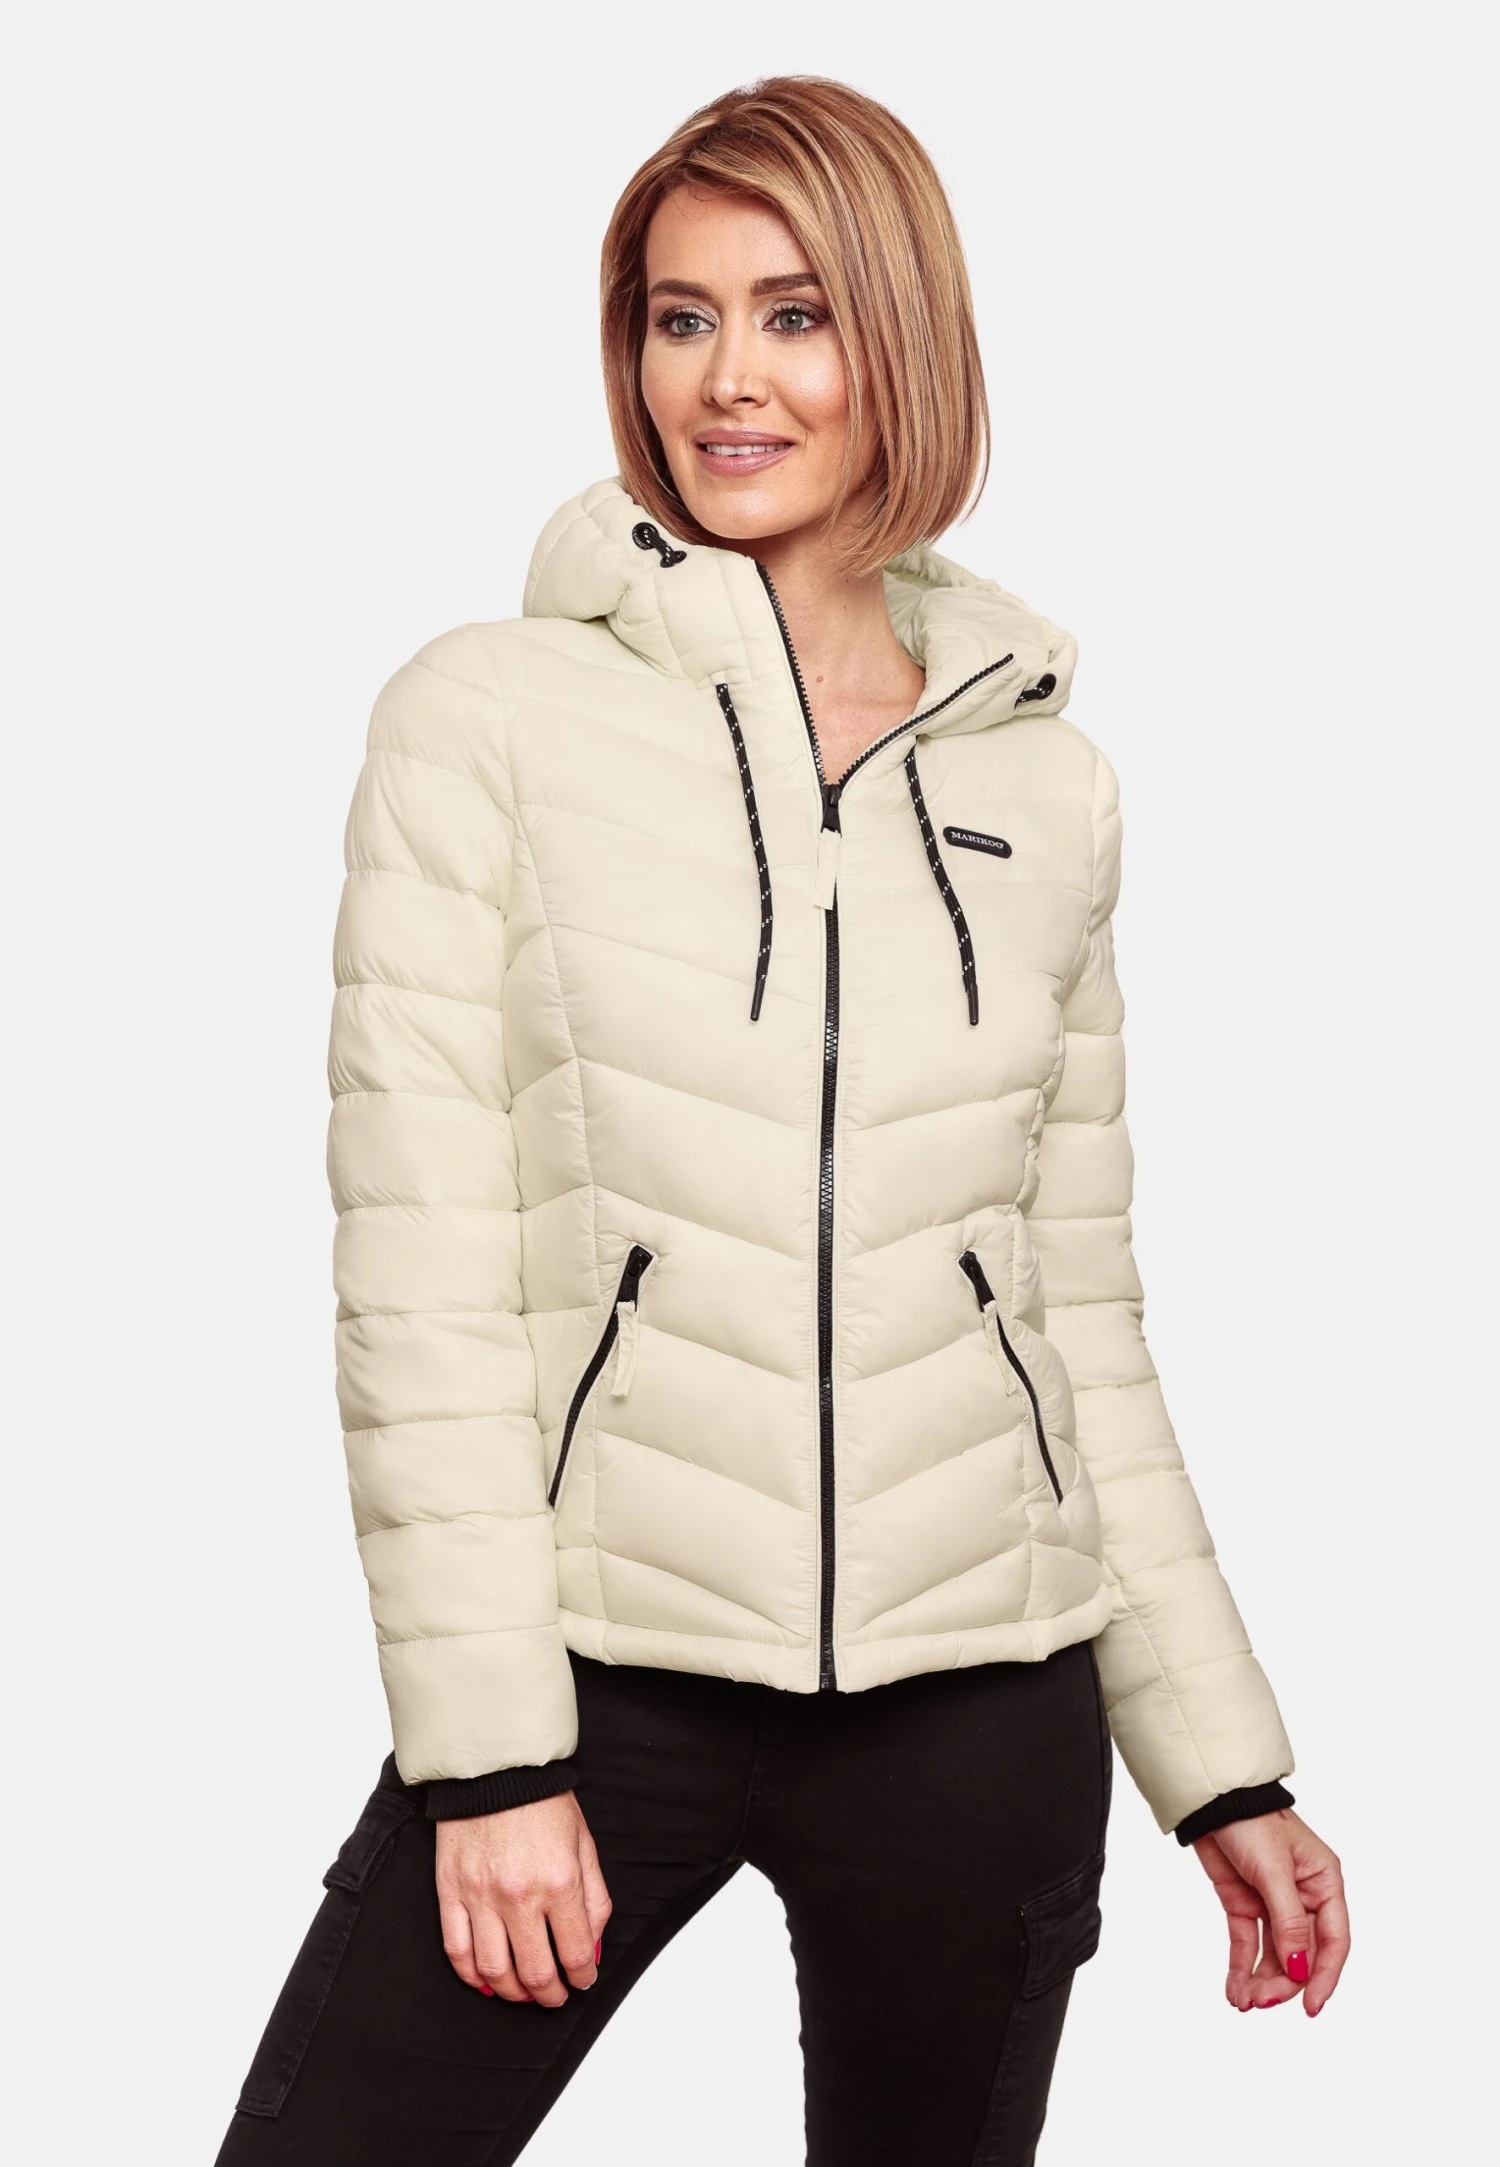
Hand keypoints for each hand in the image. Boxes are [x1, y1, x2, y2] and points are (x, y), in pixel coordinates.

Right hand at [435, 1790, 611, 2006]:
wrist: (496, 1768)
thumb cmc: (542, 1802)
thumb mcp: (585, 1845)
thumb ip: (594, 1900)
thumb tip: (590, 1947)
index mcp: (560, 1882)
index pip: (575, 1953)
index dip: (582, 1977)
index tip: (582, 1980)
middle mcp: (520, 1895)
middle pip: (535, 1972)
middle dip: (550, 1994)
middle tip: (555, 1996)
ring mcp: (480, 1896)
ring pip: (494, 1971)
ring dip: (512, 1992)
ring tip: (522, 1992)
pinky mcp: (450, 1891)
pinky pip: (457, 1950)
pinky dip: (471, 1975)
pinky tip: (485, 1980)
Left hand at [1191, 1806, 1348, 2016]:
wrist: (1210, 1799)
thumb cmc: (1252, 1820)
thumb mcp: (1274, 1871)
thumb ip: (1289, 1921)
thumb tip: (1298, 1969)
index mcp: (1324, 1883)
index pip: (1334, 1941)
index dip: (1324, 1977)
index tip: (1310, 2007)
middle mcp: (1303, 1896)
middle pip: (1301, 1954)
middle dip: (1283, 1982)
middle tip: (1261, 2002)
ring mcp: (1272, 1902)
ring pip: (1274, 1954)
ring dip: (1261, 1981)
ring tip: (1243, 2001)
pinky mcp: (1244, 1903)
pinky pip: (1248, 1944)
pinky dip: (1242, 1968)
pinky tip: (1234, 1990)